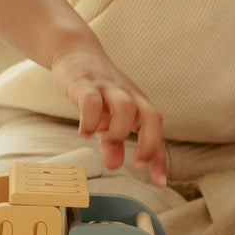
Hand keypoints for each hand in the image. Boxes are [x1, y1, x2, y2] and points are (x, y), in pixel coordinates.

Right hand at [50, 48, 167, 186]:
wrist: (75, 51)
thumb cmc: (95, 88)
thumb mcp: (105, 118)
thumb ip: (110, 142)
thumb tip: (115, 164)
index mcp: (138, 105)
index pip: (156, 132)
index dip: (160, 158)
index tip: (160, 182)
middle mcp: (128, 95)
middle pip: (151, 116)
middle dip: (148, 144)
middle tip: (136, 165)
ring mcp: (107, 87)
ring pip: (125, 107)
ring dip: (118, 131)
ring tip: (105, 140)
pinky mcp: (85, 82)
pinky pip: (91, 100)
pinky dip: (89, 120)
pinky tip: (84, 133)